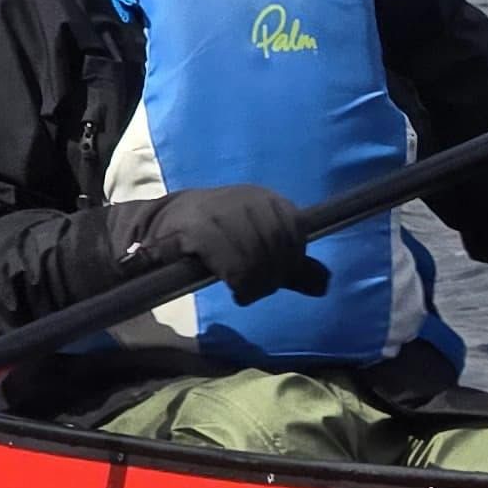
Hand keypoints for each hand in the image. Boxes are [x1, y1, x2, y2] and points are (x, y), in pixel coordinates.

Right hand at [127, 182, 326, 298]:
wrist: (164, 225)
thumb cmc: (216, 236)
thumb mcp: (258, 244)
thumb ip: (290, 264)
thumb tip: (324, 285)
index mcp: (265, 197)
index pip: (296, 227)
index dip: (292, 258)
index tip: (278, 273)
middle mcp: (246, 199)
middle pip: (277, 247)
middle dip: (272, 276)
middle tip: (256, 288)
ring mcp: (222, 212)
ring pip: (258, 260)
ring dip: (255, 284)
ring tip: (245, 290)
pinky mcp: (199, 230)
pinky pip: (235, 266)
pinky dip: (240, 283)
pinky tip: (234, 287)